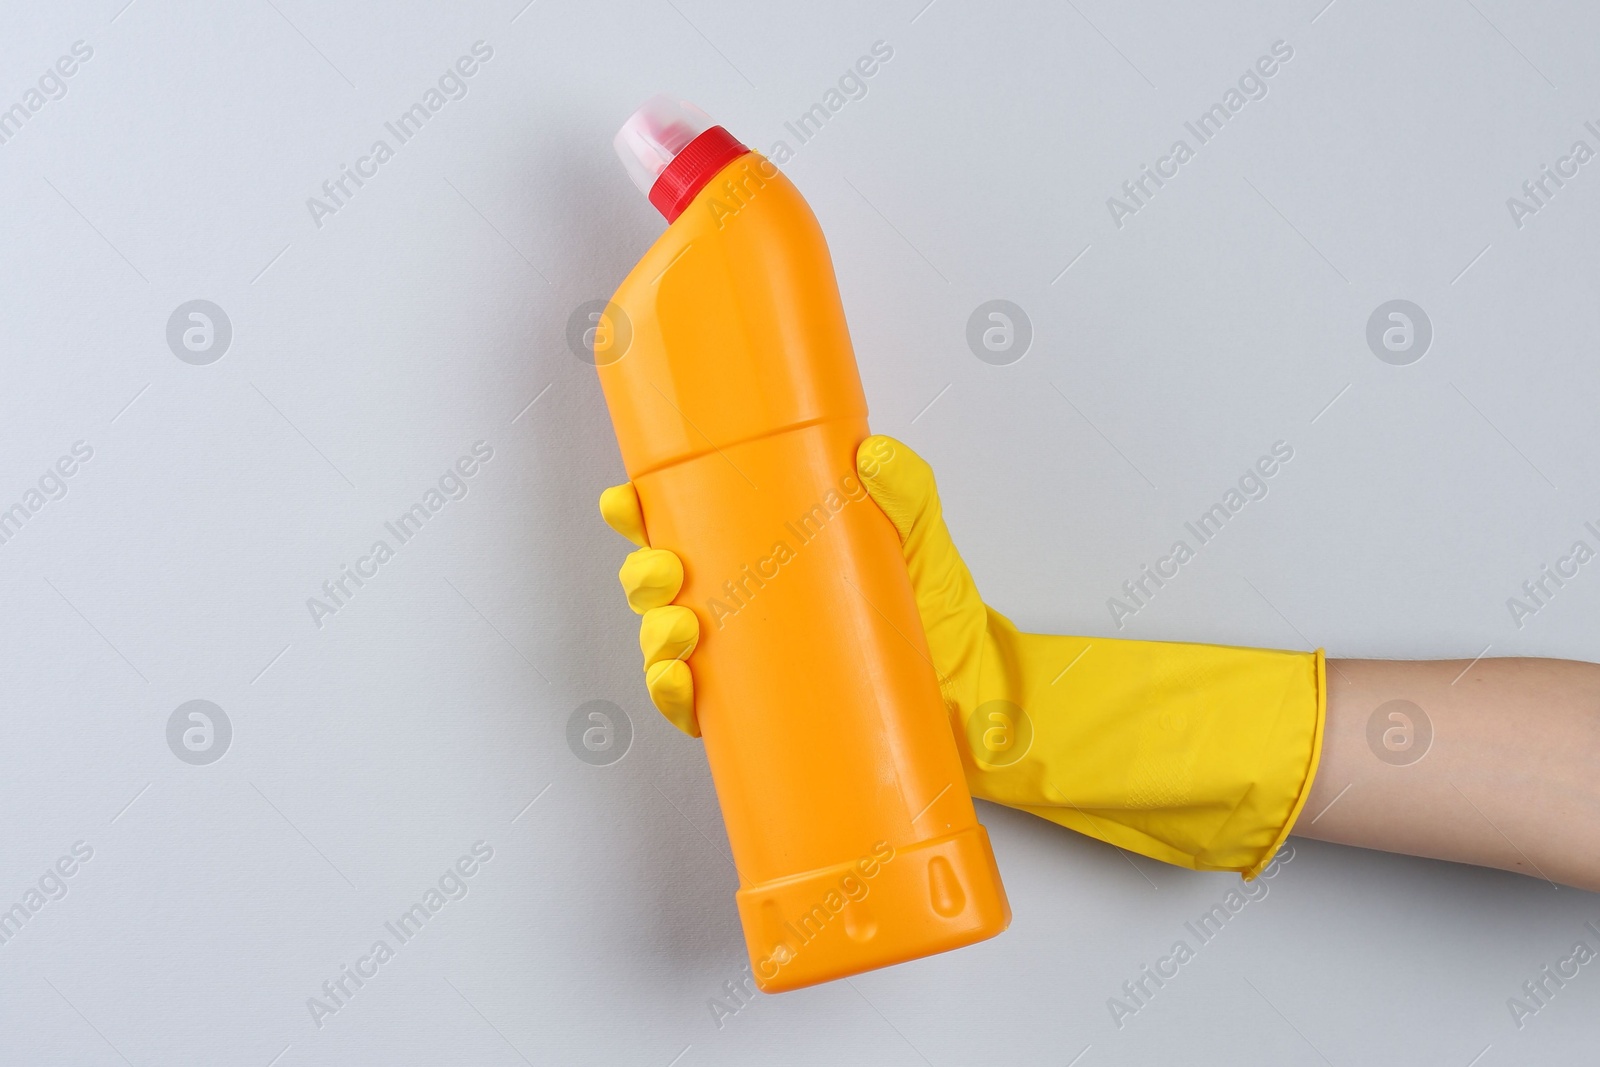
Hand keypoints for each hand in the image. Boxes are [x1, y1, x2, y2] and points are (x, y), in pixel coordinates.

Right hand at [598, 435, 988, 739]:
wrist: (972, 688)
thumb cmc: (936, 606)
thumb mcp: (920, 533)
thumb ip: (904, 489)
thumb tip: (875, 455)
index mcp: (760, 552)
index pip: (683, 526)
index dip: (639, 514)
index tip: (626, 502)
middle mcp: (741, 604)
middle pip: (659, 586)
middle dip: (643, 577)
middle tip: (666, 573)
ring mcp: (746, 660)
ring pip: (665, 645)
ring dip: (654, 637)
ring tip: (683, 630)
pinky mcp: (759, 713)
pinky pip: (694, 708)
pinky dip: (672, 696)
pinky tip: (680, 682)